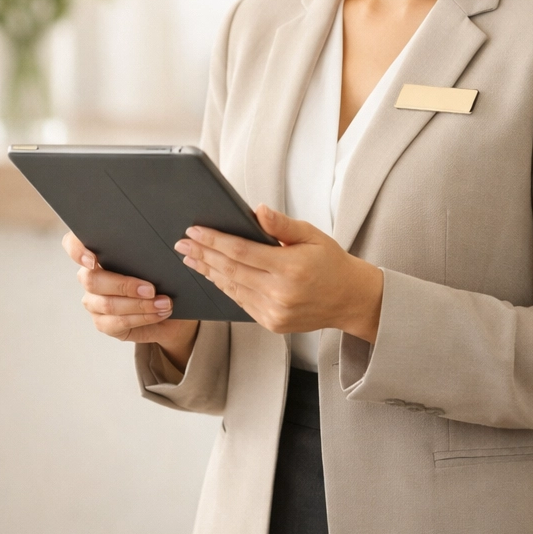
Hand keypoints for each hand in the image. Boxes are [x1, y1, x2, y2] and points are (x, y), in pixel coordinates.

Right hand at [63, 231, 198, 369]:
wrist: (170, 309)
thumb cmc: (161, 279)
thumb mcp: (158, 261)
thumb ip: (152, 252)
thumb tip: (166, 247)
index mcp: (97, 254)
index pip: (73, 245)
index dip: (77, 251)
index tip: (93, 260)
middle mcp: (90, 277)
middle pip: (92, 280)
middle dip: (124, 285)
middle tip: (151, 289)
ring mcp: (94, 302)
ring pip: (107, 304)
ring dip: (139, 305)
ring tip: (163, 303)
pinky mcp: (103, 323)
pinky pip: (118, 322)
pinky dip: (141, 318)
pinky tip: (158, 314)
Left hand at [174, 204, 383, 341]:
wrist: (350, 299)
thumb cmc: (331, 262)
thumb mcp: (312, 235)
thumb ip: (282, 225)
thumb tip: (257, 210)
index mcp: (290, 268)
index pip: (241, 252)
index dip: (214, 241)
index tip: (194, 231)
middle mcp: (281, 293)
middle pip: (230, 271)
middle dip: (202, 255)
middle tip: (181, 243)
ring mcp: (275, 312)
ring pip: (232, 288)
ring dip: (208, 272)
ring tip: (190, 258)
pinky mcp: (272, 324)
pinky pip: (241, 302)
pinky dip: (224, 287)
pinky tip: (213, 274)